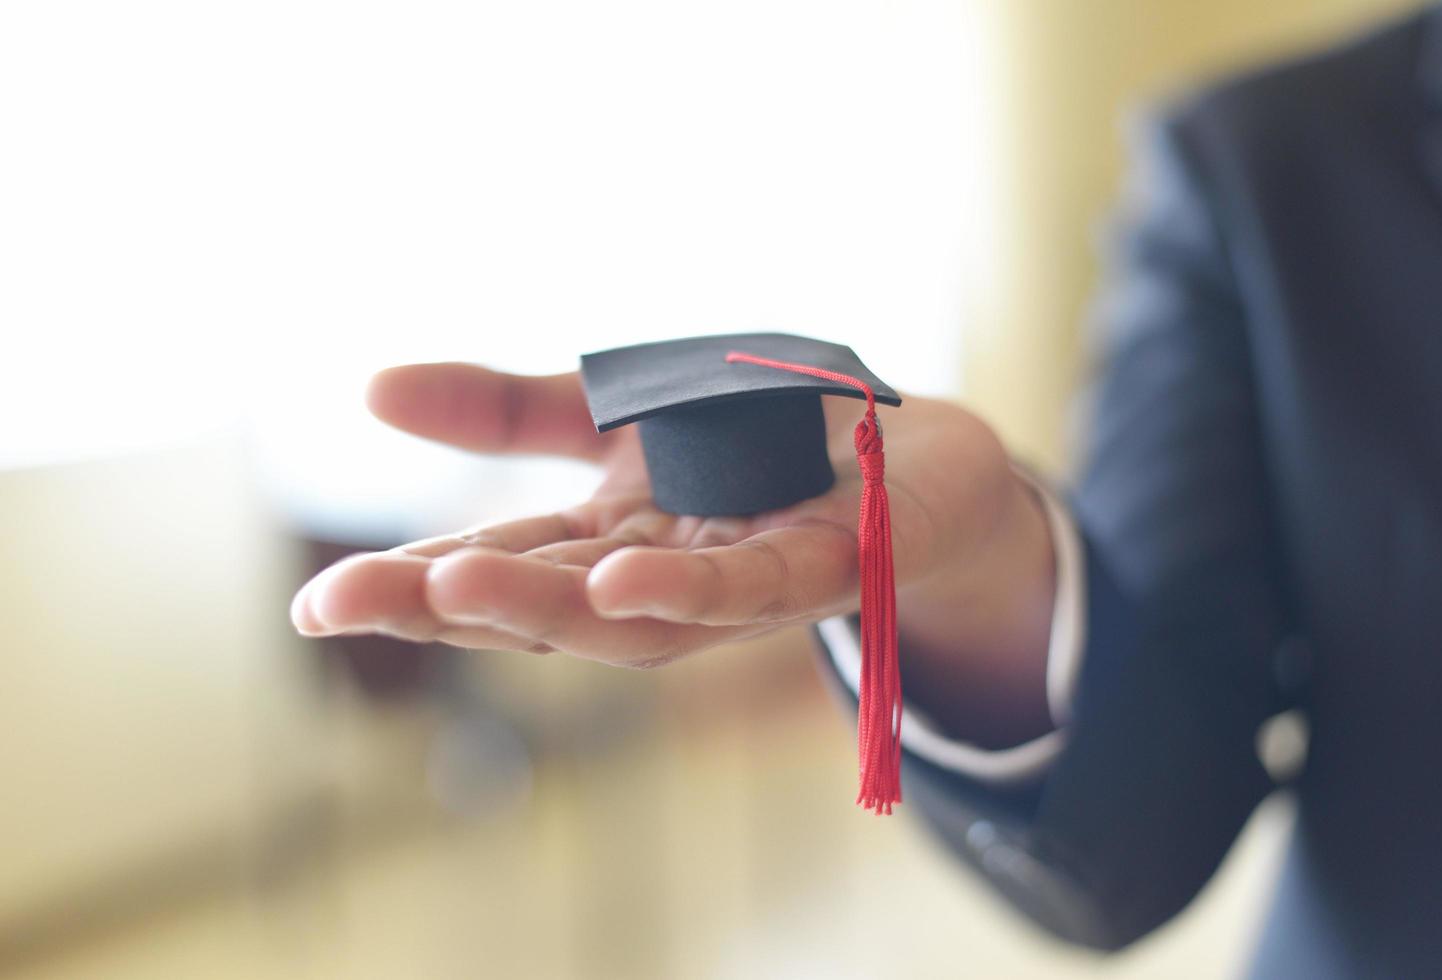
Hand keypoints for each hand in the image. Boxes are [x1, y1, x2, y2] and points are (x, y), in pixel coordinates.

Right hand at [291, 362, 1055, 740]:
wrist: (913, 457)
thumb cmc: (760, 447)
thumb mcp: (619, 416)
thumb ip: (508, 414)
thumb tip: (371, 391)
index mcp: (603, 544)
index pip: (492, 570)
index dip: (406, 590)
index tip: (313, 607)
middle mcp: (657, 581)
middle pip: (541, 607)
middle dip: (443, 610)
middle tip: (340, 606)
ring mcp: (735, 589)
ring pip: (631, 621)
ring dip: (543, 608)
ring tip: (451, 590)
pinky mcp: (821, 570)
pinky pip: (749, 590)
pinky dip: (683, 590)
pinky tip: (621, 577)